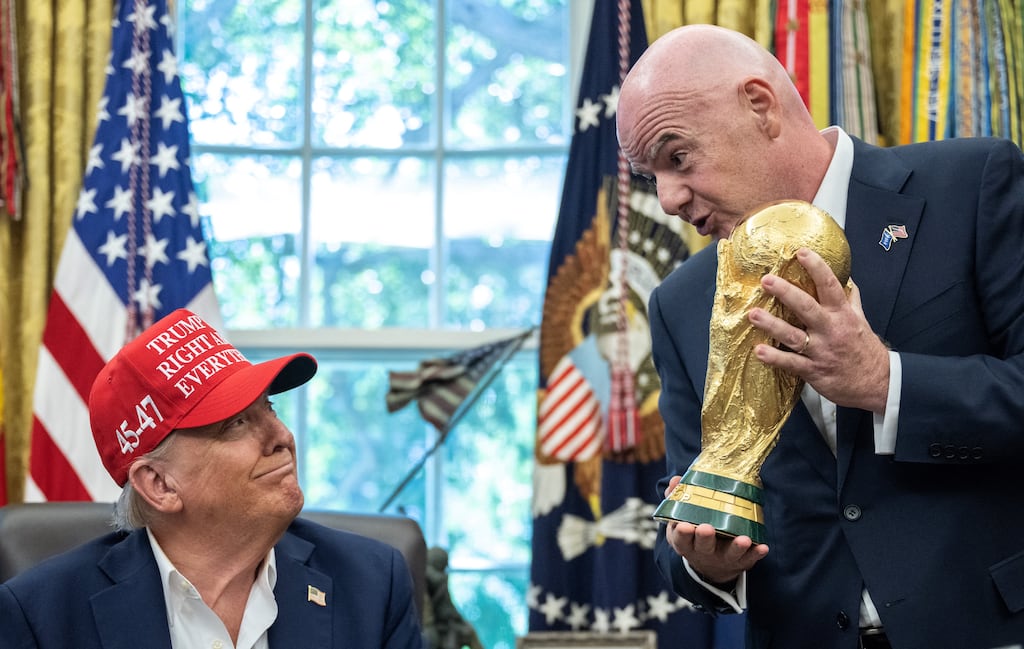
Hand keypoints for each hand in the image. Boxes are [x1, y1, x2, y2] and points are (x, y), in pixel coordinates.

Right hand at [662, 476, 767, 584]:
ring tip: (744, 540)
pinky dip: (756, 553)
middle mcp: (703, 552)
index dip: (683, 533)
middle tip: (707, 529)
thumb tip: (676, 480)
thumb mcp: (679, 521)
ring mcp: (722, 557)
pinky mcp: (740, 560)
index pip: (681, 538)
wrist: (709, 566)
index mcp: (686, 542)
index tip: (684, 526)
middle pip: (704, 546)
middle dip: (705, 537)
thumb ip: (676, 499)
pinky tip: (763, 547)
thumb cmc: (693, 536)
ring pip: (730, 553)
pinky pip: (749, 558)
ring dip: (737, 547)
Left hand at [748, 248, 889, 412]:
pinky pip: (791, 363)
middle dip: (786, 292)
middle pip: (807, 307)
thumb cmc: (864, 349)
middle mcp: (830, 329)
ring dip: (772, 325)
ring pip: (794, 336)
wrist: (877, 383)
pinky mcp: (814, 371)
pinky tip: (759, 351)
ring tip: (753, 314)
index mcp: (842, 314)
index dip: (816, 267)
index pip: (830, 285)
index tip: (802, 252)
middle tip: (766, 280)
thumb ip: (850, 300)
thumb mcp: (861, 320)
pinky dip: (775, 358)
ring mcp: (821, 351)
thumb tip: (847, 280)